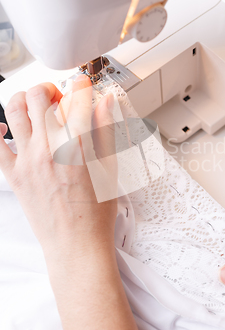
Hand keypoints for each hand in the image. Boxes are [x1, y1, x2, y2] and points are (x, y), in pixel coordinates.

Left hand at [0, 76, 116, 264]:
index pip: (76, 100)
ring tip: (36, 107)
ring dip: (25, 99)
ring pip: (14, 111)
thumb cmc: (95, 214)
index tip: (83, 85)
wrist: (76, 245)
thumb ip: (106, 131)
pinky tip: (6, 127)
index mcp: (76, 148)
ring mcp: (27, 161)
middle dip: (51, 88)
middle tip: (60, 97)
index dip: (82, 86)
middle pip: (39, 97)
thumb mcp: (110, 169)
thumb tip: (105, 104)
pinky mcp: (13, 175)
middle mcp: (48, 150)